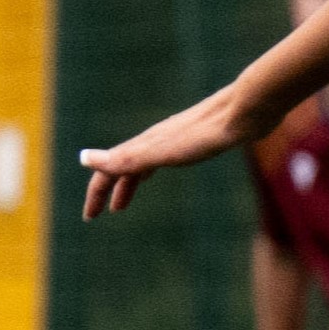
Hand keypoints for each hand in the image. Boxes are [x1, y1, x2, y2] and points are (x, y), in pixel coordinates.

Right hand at [74, 92, 246, 219]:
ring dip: (126, 184)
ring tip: (122, 205)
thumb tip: (83, 159)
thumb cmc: (205, 134)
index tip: (89, 217)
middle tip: (100, 214)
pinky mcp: (192, 139)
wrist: (245, 112)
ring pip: (139, 164)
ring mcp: (172, 139)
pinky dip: (148, 171)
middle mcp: (153, 140)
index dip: (95, 194)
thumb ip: (126, 158)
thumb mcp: (163, 152)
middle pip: (120, 168)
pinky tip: (156, 172)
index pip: (108, 171)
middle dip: (106, 191)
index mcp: (143, 145)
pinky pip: (159, 158)